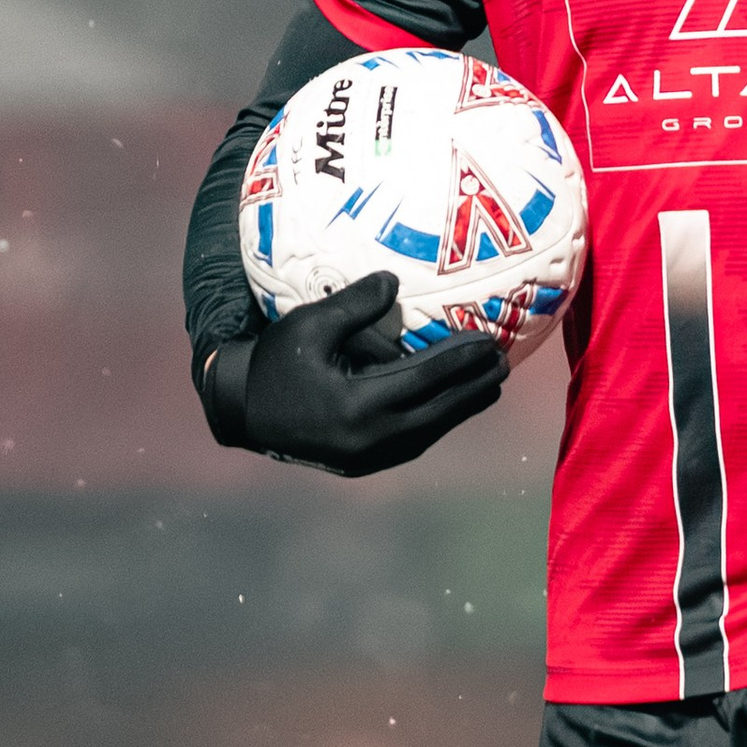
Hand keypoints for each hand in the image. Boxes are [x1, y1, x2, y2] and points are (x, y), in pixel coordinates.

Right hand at [227, 271, 506, 476]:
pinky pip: (414, 440)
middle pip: (438, 411)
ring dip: (462, 406)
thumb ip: (354, 305)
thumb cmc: (273, 362)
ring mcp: (368, 457)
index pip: (424, 380)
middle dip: (474, 387)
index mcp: (357, 406)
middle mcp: (369, 439)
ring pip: (430, 431)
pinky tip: (453, 402)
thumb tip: (394, 282)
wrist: (242, 412)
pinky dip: (438, 419)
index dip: (460, 361)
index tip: (489, 342)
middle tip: (505, 362)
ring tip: (489, 382)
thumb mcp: (308, 325)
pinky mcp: (364, 463)